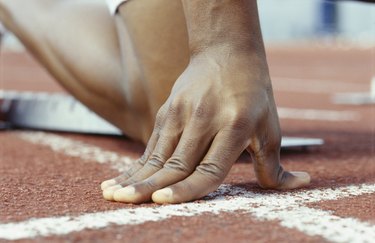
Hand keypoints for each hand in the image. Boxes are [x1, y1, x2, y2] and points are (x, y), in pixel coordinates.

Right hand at [101, 49, 309, 203]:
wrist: (227, 52)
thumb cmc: (254, 94)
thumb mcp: (270, 128)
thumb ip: (277, 164)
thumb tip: (302, 184)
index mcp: (235, 126)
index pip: (208, 167)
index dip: (187, 188)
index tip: (162, 202)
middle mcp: (205, 119)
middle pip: (175, 162)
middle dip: (148, 186)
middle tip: (125, 202)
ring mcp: (182, 112)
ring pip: (157, 153)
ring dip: (134, 176)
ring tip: (112, 194)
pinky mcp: (168, 109)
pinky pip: (151, 143)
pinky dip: (136, 165)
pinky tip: (120, 177)